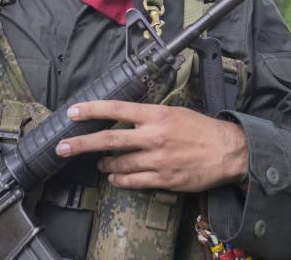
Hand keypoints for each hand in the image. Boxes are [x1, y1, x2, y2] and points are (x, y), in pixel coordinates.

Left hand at [55, 101, 246, 191]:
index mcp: (156, 114)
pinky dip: (120, 181)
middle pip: (109, 139)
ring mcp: (158, 159)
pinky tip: (115, 179)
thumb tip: (124, 118)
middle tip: (62, 147)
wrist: (228, 151)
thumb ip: (149, 116)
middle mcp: (154, 136)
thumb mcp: (174, 112)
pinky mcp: (163, 178)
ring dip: (105, 165)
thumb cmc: (201, 129)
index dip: (92, 110)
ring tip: (100, 164)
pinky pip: (133, 182)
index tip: (72, 112)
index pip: (117, 109)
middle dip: (82, 144)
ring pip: (119, 164)